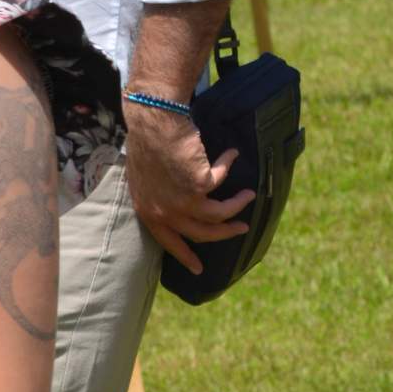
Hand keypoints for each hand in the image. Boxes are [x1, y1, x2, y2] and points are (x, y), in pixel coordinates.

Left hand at [123, 104, 253, 273]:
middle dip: (225, 233)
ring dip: (237, 205)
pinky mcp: (201, 185)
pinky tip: (231, 155)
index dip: (185, 255)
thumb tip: (174, 203)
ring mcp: (184, 201)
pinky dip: (228, 164)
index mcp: (149, 212)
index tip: (198, 269)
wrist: (152, 122)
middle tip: (241, 229)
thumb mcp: (143, 178)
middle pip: (202, 234)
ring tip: (249, 195)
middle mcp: (166, 212)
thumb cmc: (145, 142)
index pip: (168, 242)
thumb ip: (157, 195)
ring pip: (219, 215)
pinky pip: (222, 179)